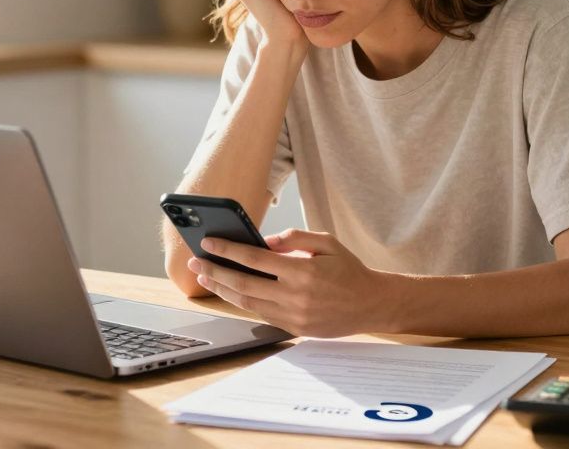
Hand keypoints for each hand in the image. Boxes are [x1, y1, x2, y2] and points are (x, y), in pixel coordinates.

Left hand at [187, 228, 397, 337]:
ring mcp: (294, 316)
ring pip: (247, 303)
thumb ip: (294, 238)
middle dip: (215, 272)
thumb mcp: (326, 243)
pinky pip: (262, 315)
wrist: (372, 304)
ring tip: (206, 278)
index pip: (254, 259)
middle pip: (243, 284)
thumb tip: (263, 241)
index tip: (209, 243)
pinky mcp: (295, 329)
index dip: (227, 250)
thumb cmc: (349, 270)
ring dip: (223, 290)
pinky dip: (243, 303)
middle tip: (196, 262)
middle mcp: (295, 296)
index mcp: (303, 270)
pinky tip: (230, 291)